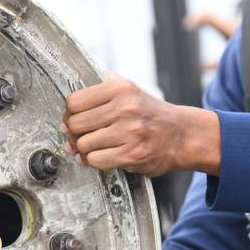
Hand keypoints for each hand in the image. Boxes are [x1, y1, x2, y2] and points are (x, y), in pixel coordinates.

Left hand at [61, 74, 220, 176]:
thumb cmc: (150, 113)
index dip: (68, 114)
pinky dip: (93, 161)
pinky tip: (99, 156)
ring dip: (83, 150)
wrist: (182, 134)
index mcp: (121, 88)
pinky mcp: (132, 154)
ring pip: (83, 144)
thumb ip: (100, 91)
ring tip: (91, 147)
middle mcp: (126, 108)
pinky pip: (95, 160)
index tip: (71, 119)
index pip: (74, 101)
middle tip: (79, 136)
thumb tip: (67, 110)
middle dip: (73, 134)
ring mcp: (130, 132)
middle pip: (75, 124)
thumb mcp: (128, 90)